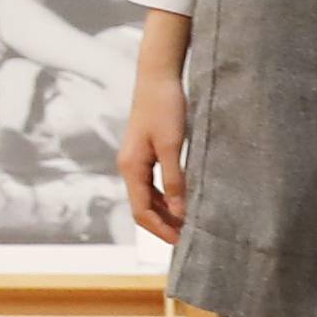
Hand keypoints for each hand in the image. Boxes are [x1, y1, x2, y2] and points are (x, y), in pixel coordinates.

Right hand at [116, 43, 191, 246]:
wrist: (158, 76)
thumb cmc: (164, 107)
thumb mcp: (172, 145)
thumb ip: (174, 179)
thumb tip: (178, 209)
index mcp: (131, 167)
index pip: (141, 210)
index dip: (159, 229)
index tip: (180, 241)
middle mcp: (129, 166)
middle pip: (142, 206)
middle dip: (162, 223)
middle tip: (188, 236)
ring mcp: (136, 159)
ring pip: (147, 196)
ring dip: (165, 211)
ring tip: (187, 221)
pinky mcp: (145, 151)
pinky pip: (152, 182)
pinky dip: (165, 195)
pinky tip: (183, 198)